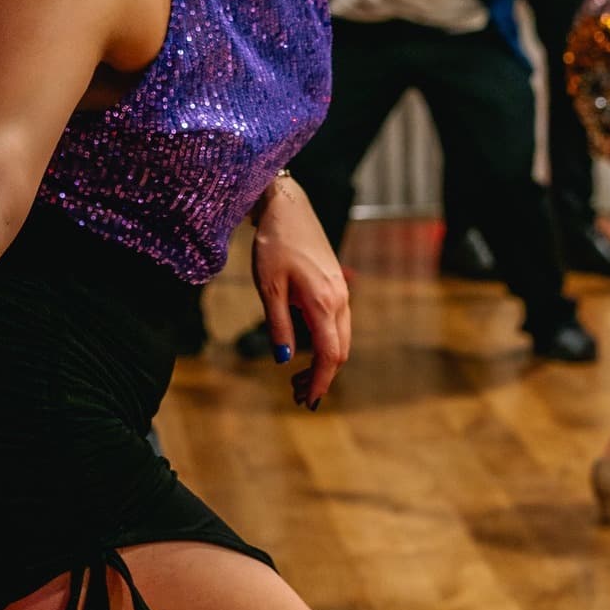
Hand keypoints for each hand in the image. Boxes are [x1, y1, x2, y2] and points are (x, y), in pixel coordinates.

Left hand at [251, 178, 350, 407]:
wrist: (288, 209)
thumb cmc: (273, 244)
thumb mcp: (268, 287)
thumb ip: (278, 324)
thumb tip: (283, 358)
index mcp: (323, 302)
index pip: (329, 355)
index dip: (319, 381)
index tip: (306, 400)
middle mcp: (339, 300)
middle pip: (340, 351)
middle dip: (321, 377)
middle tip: (295, 395)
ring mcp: (341, 292)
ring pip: (341, 338)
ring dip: (323, 362)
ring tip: (296, 377)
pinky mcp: (336, 286)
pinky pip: (337, 324)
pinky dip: (325, 343)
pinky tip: (304, 348)